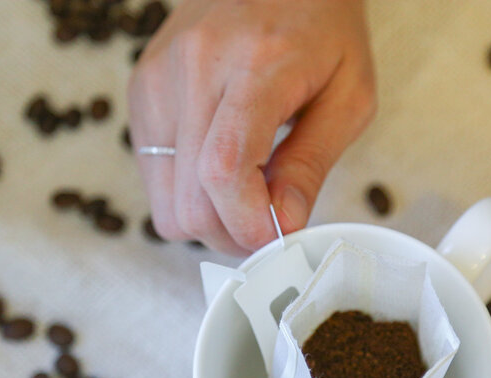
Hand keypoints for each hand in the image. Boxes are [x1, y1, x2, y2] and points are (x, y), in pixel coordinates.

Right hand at [128, 0, 374, 253]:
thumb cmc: (323, 25)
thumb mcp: (348, 95)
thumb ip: (312, 163)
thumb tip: (284, 226)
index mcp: (255, 67)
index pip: (225, 169)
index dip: (248, 224)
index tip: (276, 239)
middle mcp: (191, 72)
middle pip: (189, 203)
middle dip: (233, 234)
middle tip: (269, 224)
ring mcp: (157, 81)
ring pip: (164, 202)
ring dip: (208, 218)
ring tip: (248, 196)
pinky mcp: (141, 91)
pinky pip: (154, 176)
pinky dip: (188, 192)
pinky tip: (221, 168)